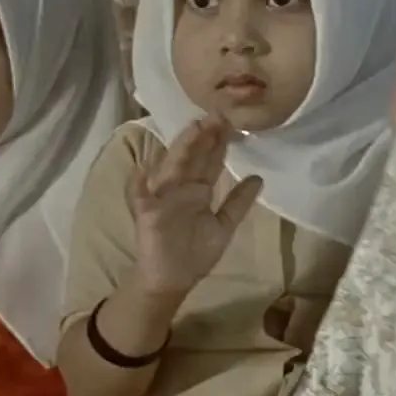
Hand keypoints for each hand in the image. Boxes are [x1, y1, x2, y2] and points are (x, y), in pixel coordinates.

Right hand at [128, 115, 263, 294]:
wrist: (173, 280)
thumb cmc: (195, 253)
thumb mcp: (223, 226)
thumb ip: (238, 203)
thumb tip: (258, 177)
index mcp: (198, 190)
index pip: (210, 161)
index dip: (219, 143)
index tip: (232, 123)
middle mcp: (180, 189)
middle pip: (192, 159)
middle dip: (203, 137)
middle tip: (216, 115)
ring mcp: (162, 199)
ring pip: (171, 169)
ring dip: (180, 149)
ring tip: (193, 130)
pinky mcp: (147, 214)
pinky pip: (139, 197)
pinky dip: (138, 184)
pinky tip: (142, 170)